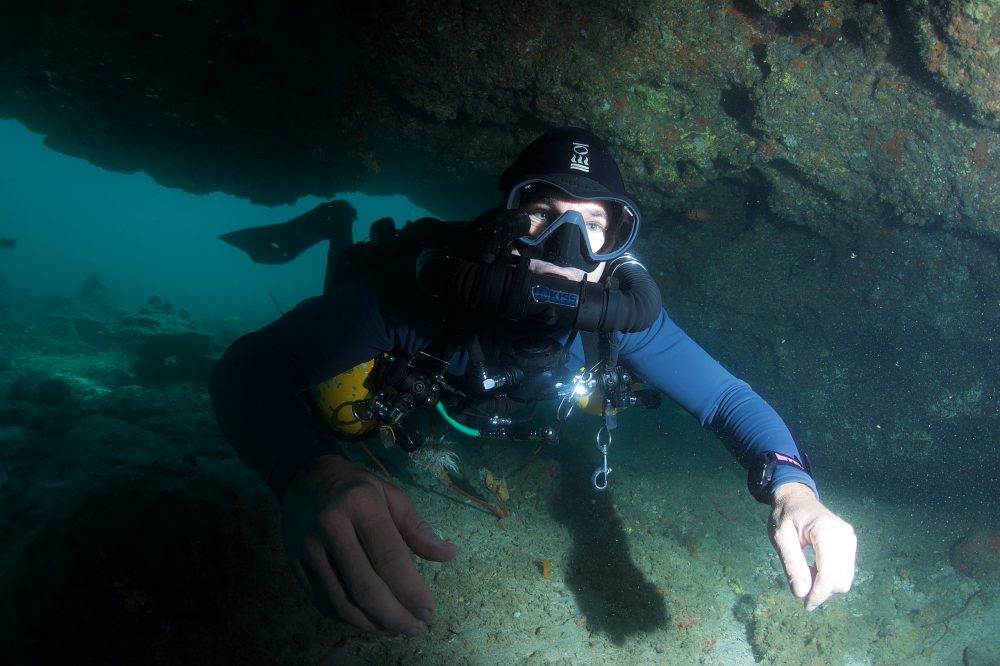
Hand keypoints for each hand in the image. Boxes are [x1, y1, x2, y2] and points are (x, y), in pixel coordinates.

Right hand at [281, 454, 457, 633]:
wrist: (306, 478)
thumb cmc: (358, 488)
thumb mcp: (392, 495)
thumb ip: (418, 528)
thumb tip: (449, 555)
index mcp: (361, 504)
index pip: (390, 558)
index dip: (411, 591)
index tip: (428, 611)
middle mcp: (330, 526)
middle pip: (365, 586)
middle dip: (394, 615)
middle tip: (414, 627)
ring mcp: (307, 548)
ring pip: (342, 601)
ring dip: (372, 624)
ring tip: (395, 629)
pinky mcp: (294, 564)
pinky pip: (323, 601)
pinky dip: (349, 618)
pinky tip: (370, 621)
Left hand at [768, 482, 856, 610]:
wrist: (796, 500)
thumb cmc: (785, 516)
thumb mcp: (780, 538)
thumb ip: (791, 564)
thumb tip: (802, 593)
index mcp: (826, 530)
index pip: (829, 572)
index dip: (819, 593)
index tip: (806, 605)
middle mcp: (844, 535)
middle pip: (839, 579)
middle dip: (820, 589)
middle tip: (799, 581)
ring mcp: (850, 539)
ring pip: (845, 579)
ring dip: (825, 584)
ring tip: (805, 570)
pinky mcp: (850, 544)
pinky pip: (845, 572)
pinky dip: (830, 577)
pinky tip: (814, 567)